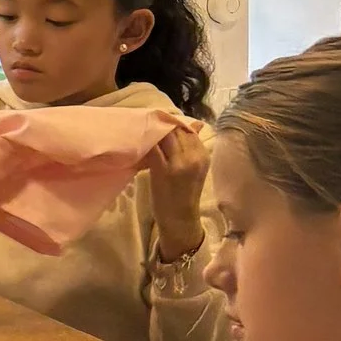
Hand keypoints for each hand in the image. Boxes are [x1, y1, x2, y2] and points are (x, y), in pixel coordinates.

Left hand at [148, 120, 210, 259]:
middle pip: (177, 130)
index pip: (188, 129)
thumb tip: (195, 124)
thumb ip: (192, 147)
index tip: (160, 121)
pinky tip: (138, 142)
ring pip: (165, 136)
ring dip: (153, 131)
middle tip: (147, 122)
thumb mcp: (195, 168)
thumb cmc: (184, 194)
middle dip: (162, 124)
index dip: (173, 123)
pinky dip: (145, 143)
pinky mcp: (163, 170)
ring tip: (142, 130)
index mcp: (203, 155)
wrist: (180, 219)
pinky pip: (153, 148)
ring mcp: (179, 163)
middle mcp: (194, 157)